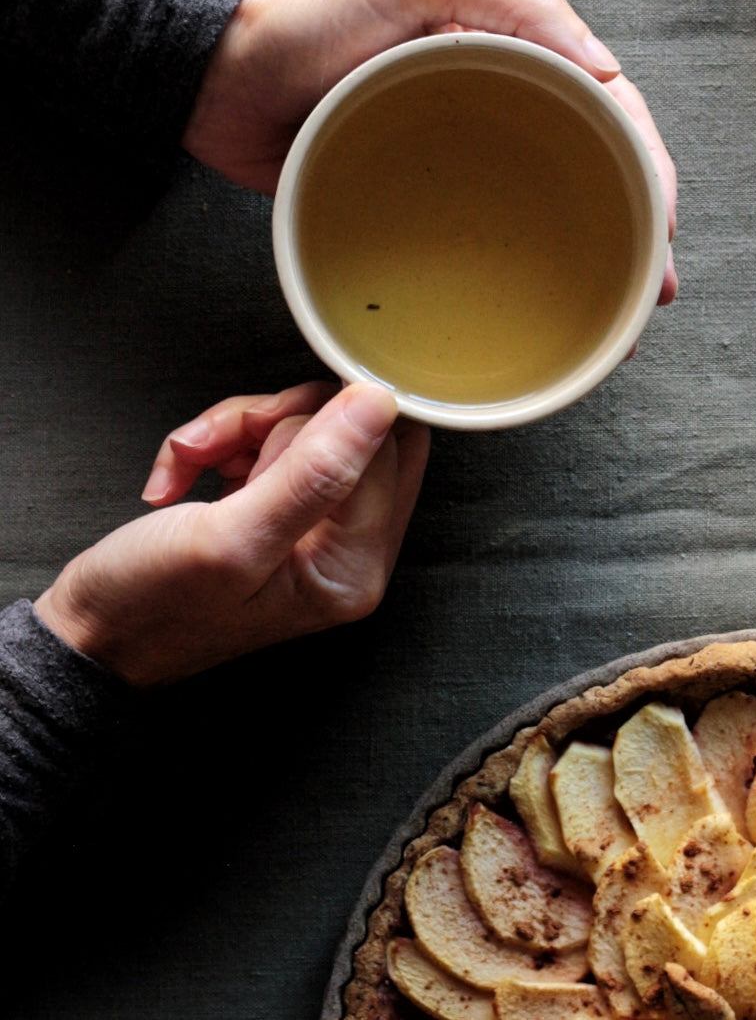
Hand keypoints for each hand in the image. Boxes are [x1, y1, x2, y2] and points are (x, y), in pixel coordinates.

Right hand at [35, 383, 429, 687]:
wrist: (88, 632)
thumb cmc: (151, 604)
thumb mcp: (232, 538)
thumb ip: (314, 471)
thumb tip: (379, 403)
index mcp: (356, 565)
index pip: (389, 447)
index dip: (326, 421)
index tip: (265, 431)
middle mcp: (349, 546)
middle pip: (354, 428)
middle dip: (278, 422)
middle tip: (227, 450)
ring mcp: (314, 523)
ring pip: (305, 423)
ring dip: (237, 430)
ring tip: (191, 462)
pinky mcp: (278, 503)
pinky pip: (268, 437)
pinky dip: (219, 442)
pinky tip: (182, 474)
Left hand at [182, 0, 676, 303]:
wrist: (219, 75)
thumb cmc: (314, 16)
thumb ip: (513, 1)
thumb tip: (605, 69)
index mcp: (515, 47)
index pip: (611, 106)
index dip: (650, 164)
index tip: (662, 224)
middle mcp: (502, 101)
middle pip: (597, 165)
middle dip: (639, 226)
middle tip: (651, 291)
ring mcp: (464, 156)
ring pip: (555, 209)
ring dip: (597, 259)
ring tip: (619, 319)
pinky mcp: (422, 200)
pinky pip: (491, 237)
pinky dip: (530, 274)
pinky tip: (551, 312)